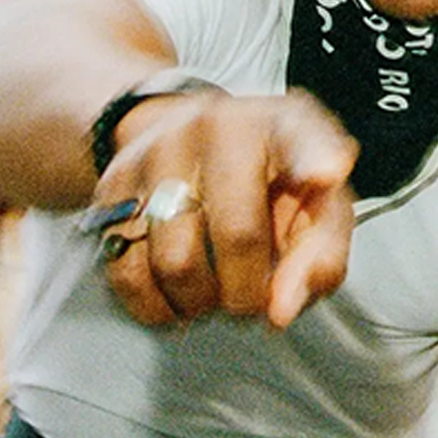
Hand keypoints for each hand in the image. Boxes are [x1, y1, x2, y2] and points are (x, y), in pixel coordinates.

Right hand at [92, 89, 357, 328]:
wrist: (184, 137)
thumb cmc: (268, 180)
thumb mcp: (313, 202)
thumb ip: (321, 254)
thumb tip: (281, 311)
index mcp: (279, 125)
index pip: (301, 138)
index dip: (315, 158)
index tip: (326, 175)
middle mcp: (215, 128)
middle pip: (238, 234)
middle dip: (248, 293)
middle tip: (250, 302)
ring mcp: (156, 154)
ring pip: (175, 262)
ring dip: (200, 303)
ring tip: (214, 296)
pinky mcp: (111, 188)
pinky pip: (126, 271)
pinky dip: (155, 307)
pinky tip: (176, 298)